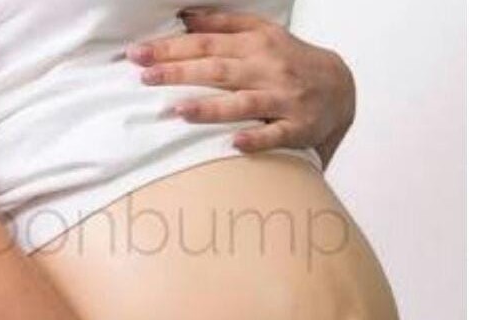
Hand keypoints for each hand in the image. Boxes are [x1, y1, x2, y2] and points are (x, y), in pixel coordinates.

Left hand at [125, 10, 355, 167]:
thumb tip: (185, 17)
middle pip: (218, 70)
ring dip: (211, 107)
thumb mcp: (262, 34)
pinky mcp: (297, 128)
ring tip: (179, 110)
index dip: (170, 48)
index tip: (137, 53)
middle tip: (145, 77)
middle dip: (179, 72)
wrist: (340, 88)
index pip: (205, 44)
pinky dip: (256, 139)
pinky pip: (275, 135)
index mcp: (255, 44)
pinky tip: (235, 143)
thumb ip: (224, 25)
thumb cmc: (290, 61)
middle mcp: (267, 69)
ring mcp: (282, 100)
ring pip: (244, 103)